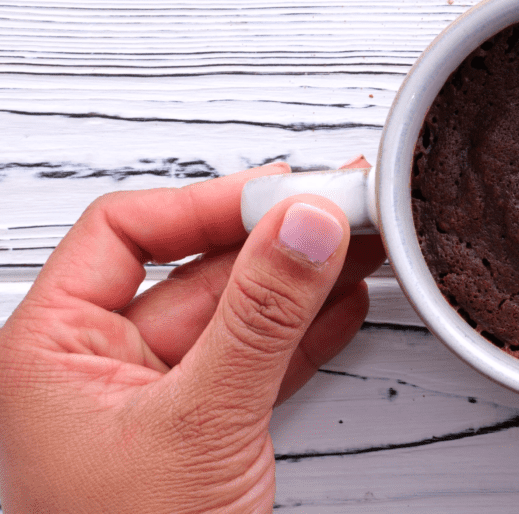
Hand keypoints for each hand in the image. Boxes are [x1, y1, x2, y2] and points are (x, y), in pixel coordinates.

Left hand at [0, 159, 385, 512]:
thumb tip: (301, 226)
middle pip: (196, 268)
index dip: (210, 204)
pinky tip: (345, 301)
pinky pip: (261, 358)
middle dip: (274, 238)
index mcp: (54, 349)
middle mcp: (102, 364)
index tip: (284, 194)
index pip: (127, 233)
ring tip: (360, 243)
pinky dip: (307, 331)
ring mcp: (159, 398)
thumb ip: (258, 318)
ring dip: (302, 279)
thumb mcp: (198, 423)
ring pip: (239, 313)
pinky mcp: (207, 428)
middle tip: (341, 207)